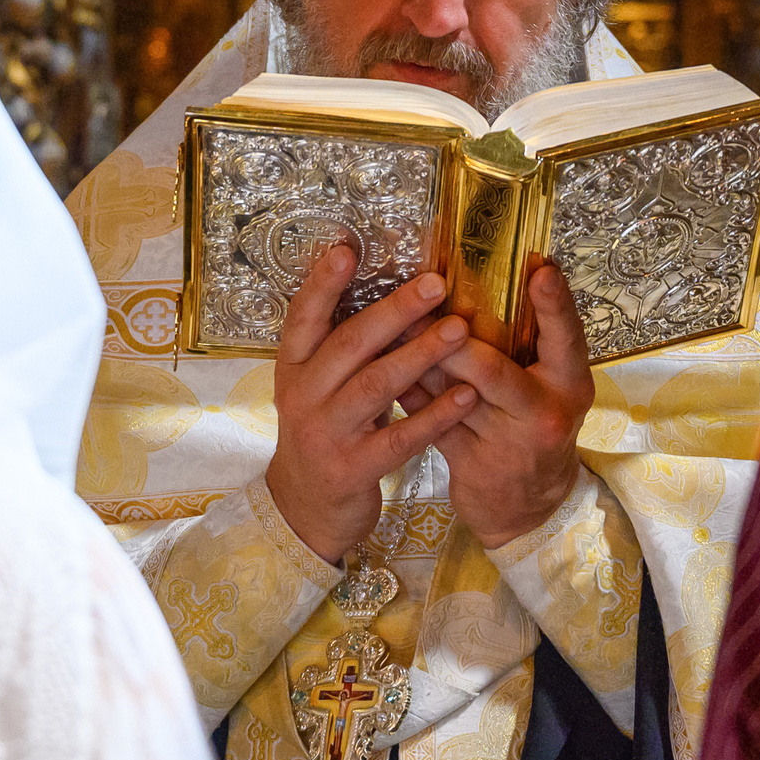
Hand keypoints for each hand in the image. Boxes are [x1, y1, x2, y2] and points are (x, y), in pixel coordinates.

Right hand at [265, 244, 479, 565]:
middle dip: (395, 311)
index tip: (347, 248)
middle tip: (437, 283)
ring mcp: (326, 434)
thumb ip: (341, 348)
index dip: (323, 283)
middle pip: (349, 344)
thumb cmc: (323, 432)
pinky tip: (467, 395)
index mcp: (293, 368)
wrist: (305, 510)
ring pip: (376, 385)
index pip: (302, 317)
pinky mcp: (353, 469)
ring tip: (460, 330)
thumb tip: (388, 291)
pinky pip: (400, 437)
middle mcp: (302, 396)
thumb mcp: (316, 388)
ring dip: (421, 355)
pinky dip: (435, 414)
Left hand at [409, 258, 592, 549]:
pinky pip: (429, 418)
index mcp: (571, 384)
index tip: (540, 269)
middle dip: (449, 336)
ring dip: (415, 357)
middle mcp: (543, 413)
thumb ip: (537, 340)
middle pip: (491, 369)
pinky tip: (380, 366)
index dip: (554, 304)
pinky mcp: (471, 464)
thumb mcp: (553, 384)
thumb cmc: (537, 422)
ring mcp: (506, 443)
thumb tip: (513, 268)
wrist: (527, 506)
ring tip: (387, 323)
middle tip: (417, 300)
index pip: (567, 337)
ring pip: (451, 393)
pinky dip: (407, 389)